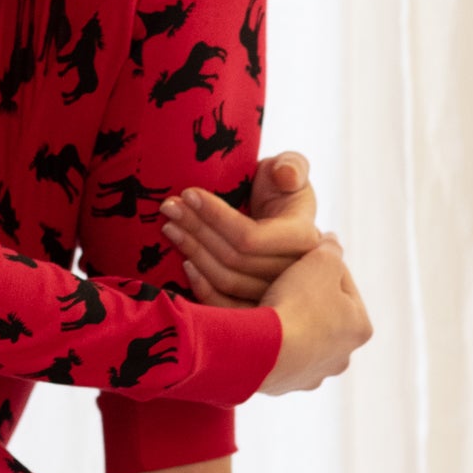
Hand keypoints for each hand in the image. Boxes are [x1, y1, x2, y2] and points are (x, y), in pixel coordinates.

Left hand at [160, 151, 320, 303]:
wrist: (277, 218)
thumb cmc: (281, 188)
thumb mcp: (290, 167)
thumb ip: (292, 165)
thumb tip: (286, 176)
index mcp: (302, 237)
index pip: (250, 237)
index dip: (215, 216)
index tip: (188, 193)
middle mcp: (294, 271)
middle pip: (234, 259)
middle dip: (196, 230)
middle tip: (169, 208)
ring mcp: (276, 293)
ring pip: (227, 281)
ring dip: (193, 252)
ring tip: (170, 227)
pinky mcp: (258, 306)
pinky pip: (227, 307)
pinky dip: (202, 287)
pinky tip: (184, 263)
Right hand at [258, 236, 373, 393]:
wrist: (261, 350)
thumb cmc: (298, 303)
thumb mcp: (320, 261)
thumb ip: (331, 249)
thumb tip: (332, 241)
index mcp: (361, 328)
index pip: (343, 284)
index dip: (321, 263)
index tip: (301, 252)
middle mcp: (342, 358)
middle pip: (322, 315)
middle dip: (305, 297)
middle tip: (281, 278)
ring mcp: (310, 376)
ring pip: (298, 339)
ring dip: (287, 322)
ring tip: (262, 301)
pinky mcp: (281, 386)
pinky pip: (274, 356)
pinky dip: (267, 342)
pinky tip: (253, 327)